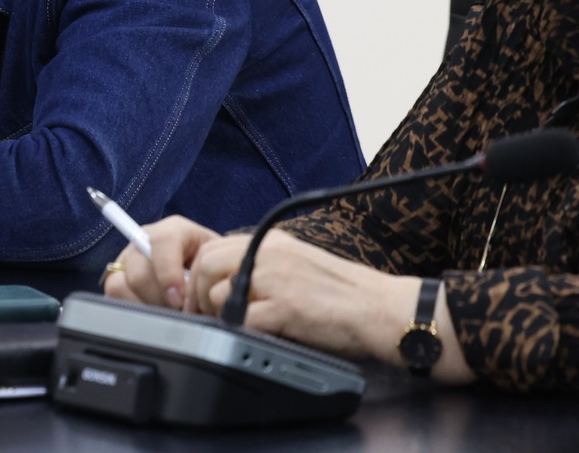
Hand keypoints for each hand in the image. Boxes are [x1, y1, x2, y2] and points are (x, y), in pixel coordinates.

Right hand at [104, 214, 222, 311]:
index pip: (161, 243)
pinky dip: (133, 309)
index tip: (178, 300)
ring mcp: (127, 258)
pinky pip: (113, 297)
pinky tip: (152, 311)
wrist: (203, 269)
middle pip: (138, 272)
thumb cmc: (209, 266)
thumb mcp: (214, 266)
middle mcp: (144, 239)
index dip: (168, 273)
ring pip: (119, 286)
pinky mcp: (116, 277)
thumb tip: (194, 303)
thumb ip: (206, 275)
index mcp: (173, 230)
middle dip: (157, 299)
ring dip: (143, 306)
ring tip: (163, 313)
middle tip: (175, 312)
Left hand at [180, 229, 469, 380]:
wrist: (381, 309)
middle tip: (204, 318)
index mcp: (272, 242)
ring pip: (218, 294)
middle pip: (206, 266)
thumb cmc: (342, 294)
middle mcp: (270, 254)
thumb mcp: (297, 264)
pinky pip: (242, 321)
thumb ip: (263, 265)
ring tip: (235, 329)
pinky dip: (242, 333)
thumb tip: (224, 281)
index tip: (199, 297)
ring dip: (220, 316)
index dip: (198, 275)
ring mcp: (277, 279)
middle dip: (198, 295)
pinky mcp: (285, 308)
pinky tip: (257, 337)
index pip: (212, 248)